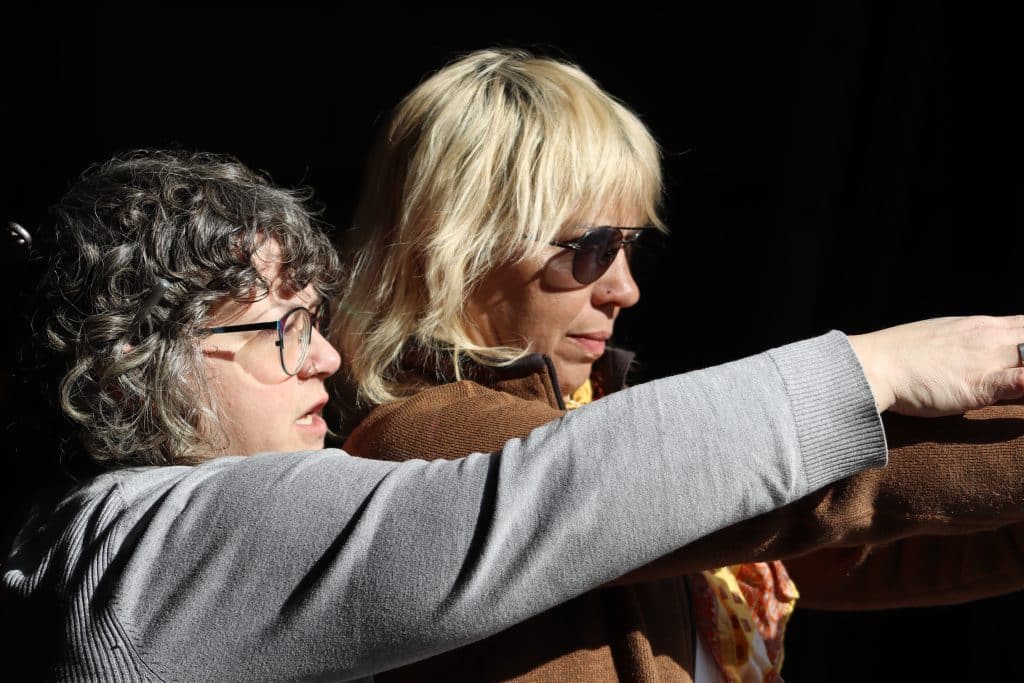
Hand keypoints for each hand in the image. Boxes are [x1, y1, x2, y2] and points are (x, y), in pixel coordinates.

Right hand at [848, 316, 1023, 415]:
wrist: (874, 365)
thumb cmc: (900, 355)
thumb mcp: (940, 336)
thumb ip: (966, 343)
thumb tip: (973, 352)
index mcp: (983, 325)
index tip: (1023, 354)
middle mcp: (991, 339)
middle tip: (1017, 374)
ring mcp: (988, 361)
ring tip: (1018, 386)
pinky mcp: (981, 386)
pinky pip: (1022, 382)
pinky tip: (1021, 393)